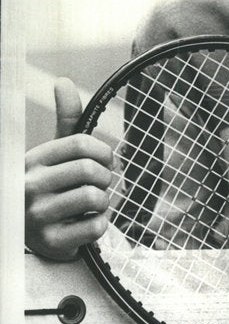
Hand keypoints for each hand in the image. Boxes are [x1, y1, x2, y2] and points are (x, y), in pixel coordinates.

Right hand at [25, 77, 112, 259]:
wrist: (27, 231)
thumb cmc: (49, 185)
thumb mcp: (54, 153)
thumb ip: (66, 119)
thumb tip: (63, 81)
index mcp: (34, 160)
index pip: (81, 143)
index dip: (103, 151)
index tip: (105, 161)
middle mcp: (31, 186)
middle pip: (91, 171)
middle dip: (105, 178)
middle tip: (100, 185)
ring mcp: (38, 216)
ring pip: (96, 198)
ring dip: (104, 201)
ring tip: (91, 204)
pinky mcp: (50, 242)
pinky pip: (96, 226)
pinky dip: (100, 224)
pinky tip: (86, 223)